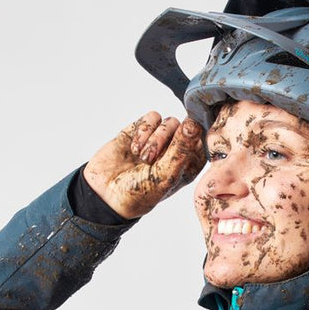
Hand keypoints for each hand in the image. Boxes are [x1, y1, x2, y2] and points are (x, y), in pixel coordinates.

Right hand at [83, 112, 205, 218]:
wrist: (105, 193)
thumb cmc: (139, 192)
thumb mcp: (165, 175)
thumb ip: (181, 149)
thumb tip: (194, 122)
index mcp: (190, 164)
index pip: (203, 142)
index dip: (191, 144)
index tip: (175, 153)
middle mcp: (178, 150)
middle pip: (186, 128)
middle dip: (167, 142)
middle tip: (150, 159)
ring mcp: (160, 139)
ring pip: (169, 122)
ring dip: (154, 138)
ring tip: (141, 157)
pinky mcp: (143, 130)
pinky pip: (152, 117)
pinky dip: (143, 131)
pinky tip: (133, 148)